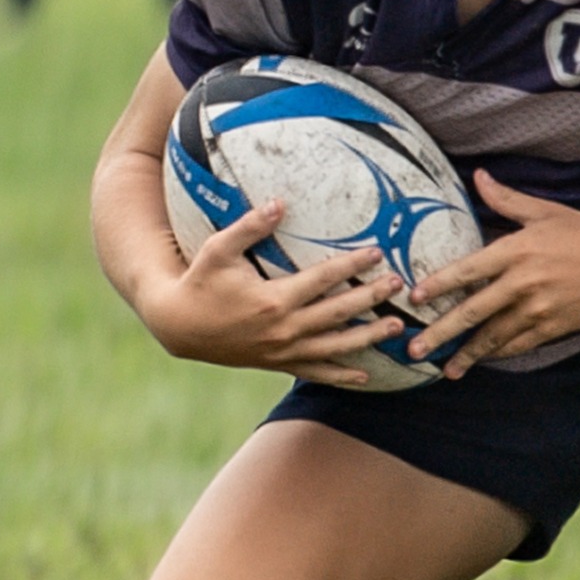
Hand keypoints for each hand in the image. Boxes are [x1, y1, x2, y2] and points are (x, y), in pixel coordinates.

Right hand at [144, 200, 408, 387]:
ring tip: (398, 329)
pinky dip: (340, 375)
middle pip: (338, 313)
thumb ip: (249, 227)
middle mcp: (283, 329)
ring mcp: (283, 351)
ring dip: (368, 338)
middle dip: (371, 298)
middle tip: (399, 286)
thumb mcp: (218, 250)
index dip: (351, 265)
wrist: (180, 327)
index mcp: (273, 300)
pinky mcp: (278, 364)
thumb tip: (280, 203)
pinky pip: (315, 371)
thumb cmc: (200, 282)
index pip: (322, 279)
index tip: (377, 252)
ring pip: (335, 346)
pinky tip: (366, 376)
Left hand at [406, 171, 579, 378]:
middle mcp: (524, 283)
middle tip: (414, 348)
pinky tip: (480, 361)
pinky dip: (497, 354)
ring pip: (493, 337)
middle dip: (441, 332)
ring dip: (466, 354)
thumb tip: (478, 176)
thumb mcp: (544, 212)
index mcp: (517, 250)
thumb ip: (505, 200)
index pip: (468, 270)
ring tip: (443, 369)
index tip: (414, 298)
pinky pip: (518, 345)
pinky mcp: (553, 328)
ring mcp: (539, 309)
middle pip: (473, 312)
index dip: (439, 285)